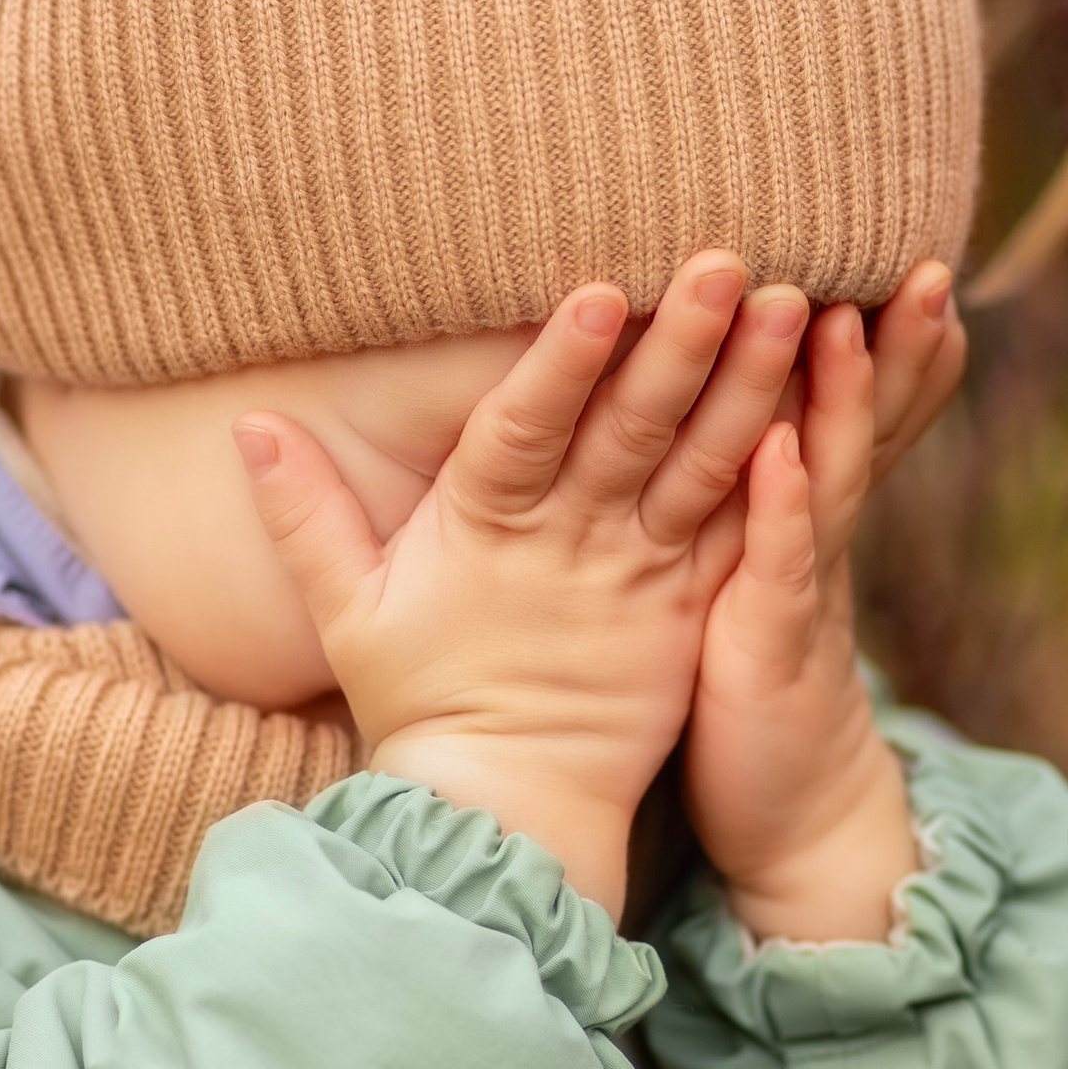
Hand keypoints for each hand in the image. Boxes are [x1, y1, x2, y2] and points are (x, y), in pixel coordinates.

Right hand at [236, 256, 808, 917]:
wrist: (503, 808)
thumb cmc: (419, 701)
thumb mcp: (346, 610)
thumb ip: (303, 513)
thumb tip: (249, 421)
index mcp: (484, 527)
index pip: (524, 428)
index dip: (561, 362)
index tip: (600, 291)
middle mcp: (572, 541)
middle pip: (631, 430)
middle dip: (679, 342)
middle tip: (728, 260)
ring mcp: (641, 574)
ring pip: (701, 467)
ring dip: (748, 385)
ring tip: (791, 307)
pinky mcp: (689, 607)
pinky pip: (739, 530)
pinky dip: (779, 473)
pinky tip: (819, 406)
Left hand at [682, 269, 962, 943]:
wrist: (785, 808)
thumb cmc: (754, 676)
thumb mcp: (767, 567)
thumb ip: (772, 487)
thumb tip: (765, 403)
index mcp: (813, 510)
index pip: (865, 405)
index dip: (893, 335)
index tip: (912, 248)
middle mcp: (822, 536)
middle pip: (871, 423)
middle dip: (899, 343)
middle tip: (925, 257)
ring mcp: (804, 586)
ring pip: (832, 476)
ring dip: (846, 397)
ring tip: (845, 313)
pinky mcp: (768, 642)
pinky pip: (778, 563)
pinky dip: (783, 505)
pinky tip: (782, 449)